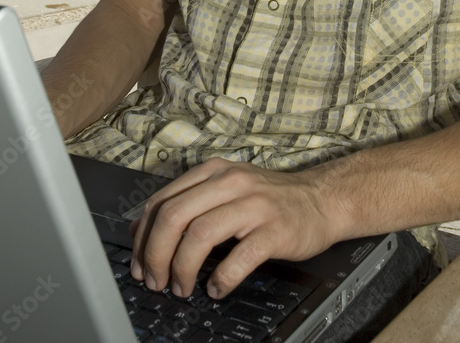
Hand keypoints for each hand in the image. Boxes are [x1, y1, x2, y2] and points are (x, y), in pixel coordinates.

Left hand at [129, 157, 347, 299]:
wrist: (320, 200)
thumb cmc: (269, 200)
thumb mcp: (224, 189)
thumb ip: (186, 203)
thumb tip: (141, 228)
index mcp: (213, 171)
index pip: (163, 201)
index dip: (143, 237)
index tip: (139, 262)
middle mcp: (230, 182)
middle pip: (175, 216)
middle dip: (156, 254)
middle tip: (155, 281)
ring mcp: (254, 205)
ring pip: (200, 235)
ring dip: (182, 268)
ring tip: (180, 288)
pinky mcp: (274, 230)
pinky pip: (239, 257)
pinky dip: (221, 278)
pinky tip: (216, 289)